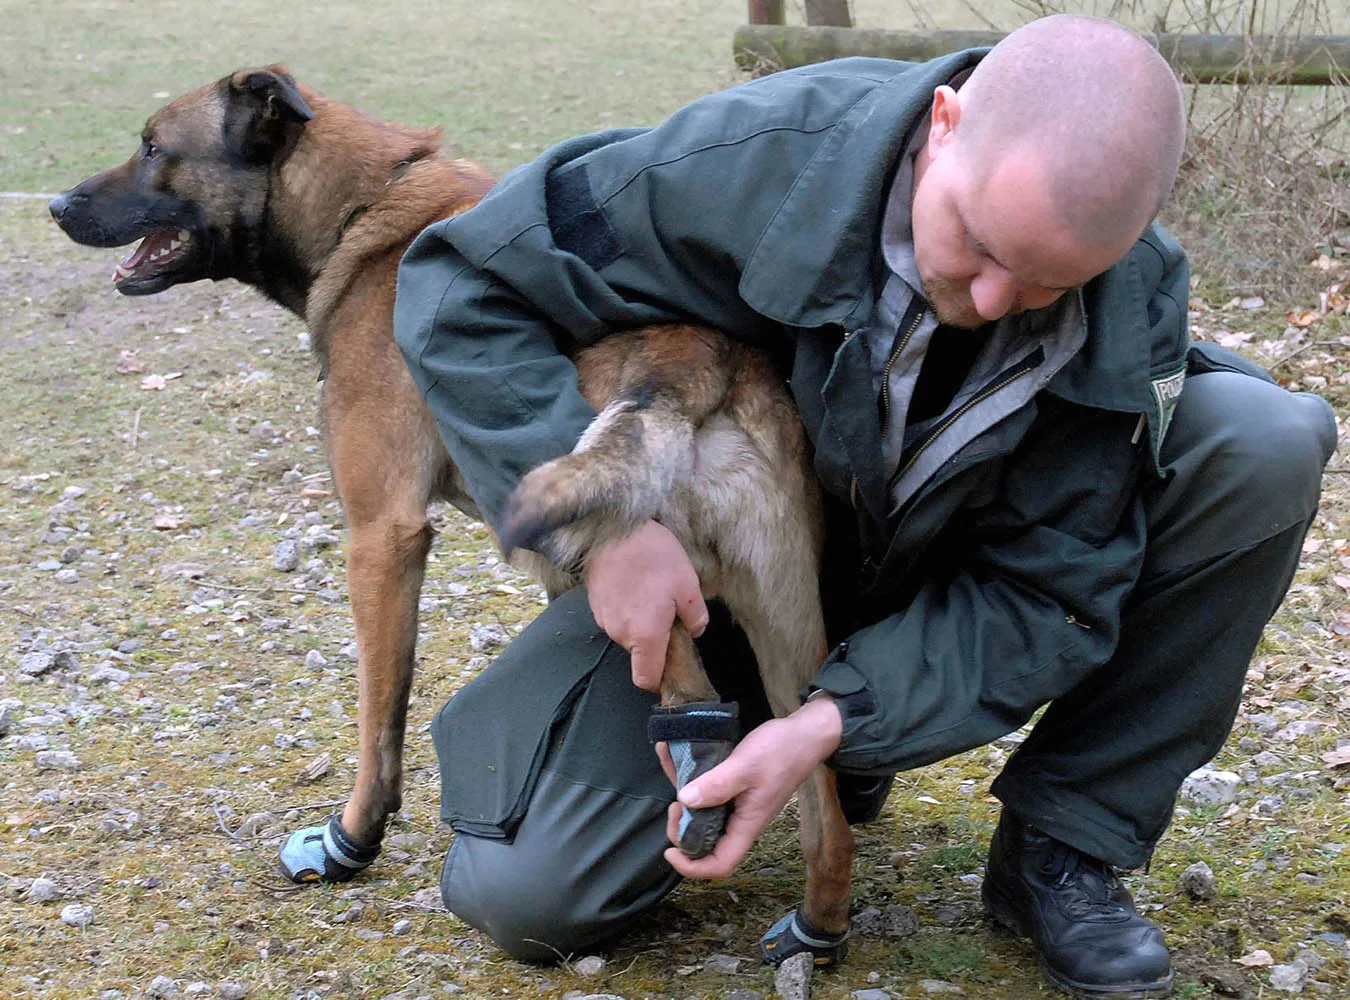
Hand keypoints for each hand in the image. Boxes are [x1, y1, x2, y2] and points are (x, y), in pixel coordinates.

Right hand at [585, 519, 708, 690]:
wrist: (611, 528)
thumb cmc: (653, 555)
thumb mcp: (687, 583)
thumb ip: (695, 616)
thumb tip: (695, 631)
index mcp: (646, 635)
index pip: (646, 679)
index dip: (660, 679)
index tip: (672, 663)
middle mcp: (621, 633)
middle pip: (639, 655)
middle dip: (654, 642)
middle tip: (669, 614)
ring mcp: (604, 620)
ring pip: (627, 635)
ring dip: (640, 624)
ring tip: (651, 594)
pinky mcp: (595, 606)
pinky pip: (615, 619)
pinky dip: (626, 611)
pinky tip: (635, 586)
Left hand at [657, 695, 842, 878]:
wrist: (805, 733)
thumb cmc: (782, 751)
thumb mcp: (746, 766)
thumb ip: (717, 785)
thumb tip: (685, 801)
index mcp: (746, 825)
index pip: (719, 864)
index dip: (692, 867)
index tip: (670, 850)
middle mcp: (739, 819)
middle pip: (705, 843)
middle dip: (682, 830)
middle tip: (675, 805)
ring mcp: (736, 804)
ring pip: (703, 814)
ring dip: (683, 801)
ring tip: (674, 774)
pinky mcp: (734, 787)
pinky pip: (707, 791)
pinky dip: (689, 777)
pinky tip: (675, 752)